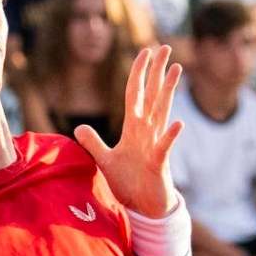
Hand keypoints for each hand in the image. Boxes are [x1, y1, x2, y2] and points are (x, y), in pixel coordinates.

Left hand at [73, 44, 184, 218]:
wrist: (143, 208)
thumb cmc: (129, 184)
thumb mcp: (105, 161)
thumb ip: (93, 143)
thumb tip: (78, 127)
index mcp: (134, 128)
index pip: (135, 95)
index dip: (138, 73)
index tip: (144, 52)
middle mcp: (147, 132)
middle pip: (152, 95)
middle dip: (157, 71)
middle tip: (165, 47)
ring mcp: (155, 145)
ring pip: (162, 112)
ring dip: (168, 91)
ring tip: (177, 68)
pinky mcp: (159, 163)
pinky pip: (165, 147)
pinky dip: (170, 136)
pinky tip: (177, 123)